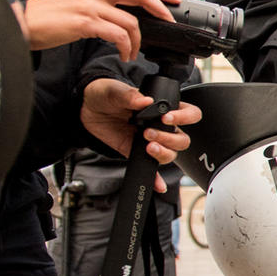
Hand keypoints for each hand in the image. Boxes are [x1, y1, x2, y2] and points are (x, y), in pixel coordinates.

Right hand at [24, 0, 178, 60]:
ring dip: (138, 41)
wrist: (23, 22)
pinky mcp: (85, 22)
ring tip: (133, 52)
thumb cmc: (50, 15)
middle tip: (169, 22)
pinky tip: (124, 55)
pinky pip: (118, 35)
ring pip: (131, 20)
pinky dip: (126, 47)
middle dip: (160, 9)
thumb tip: (125, 11)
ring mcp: (90, 4)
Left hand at [79, 78, 202, 192]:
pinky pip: (152, 169)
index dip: (184, 118)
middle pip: (183, 140)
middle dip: (170, 139)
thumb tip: (145, 101)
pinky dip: (157, 179)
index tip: (167, 117)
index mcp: (163, 107)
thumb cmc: (106, 95)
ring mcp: (151, 141)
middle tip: (148, 133)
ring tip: (146, 146)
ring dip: (163, 153)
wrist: (87, 109)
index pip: (189, 114)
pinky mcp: (138, 153)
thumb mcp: (115, 90)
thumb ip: (130, 95)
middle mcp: (161, 126)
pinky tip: (158, 185)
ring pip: (172, 154)